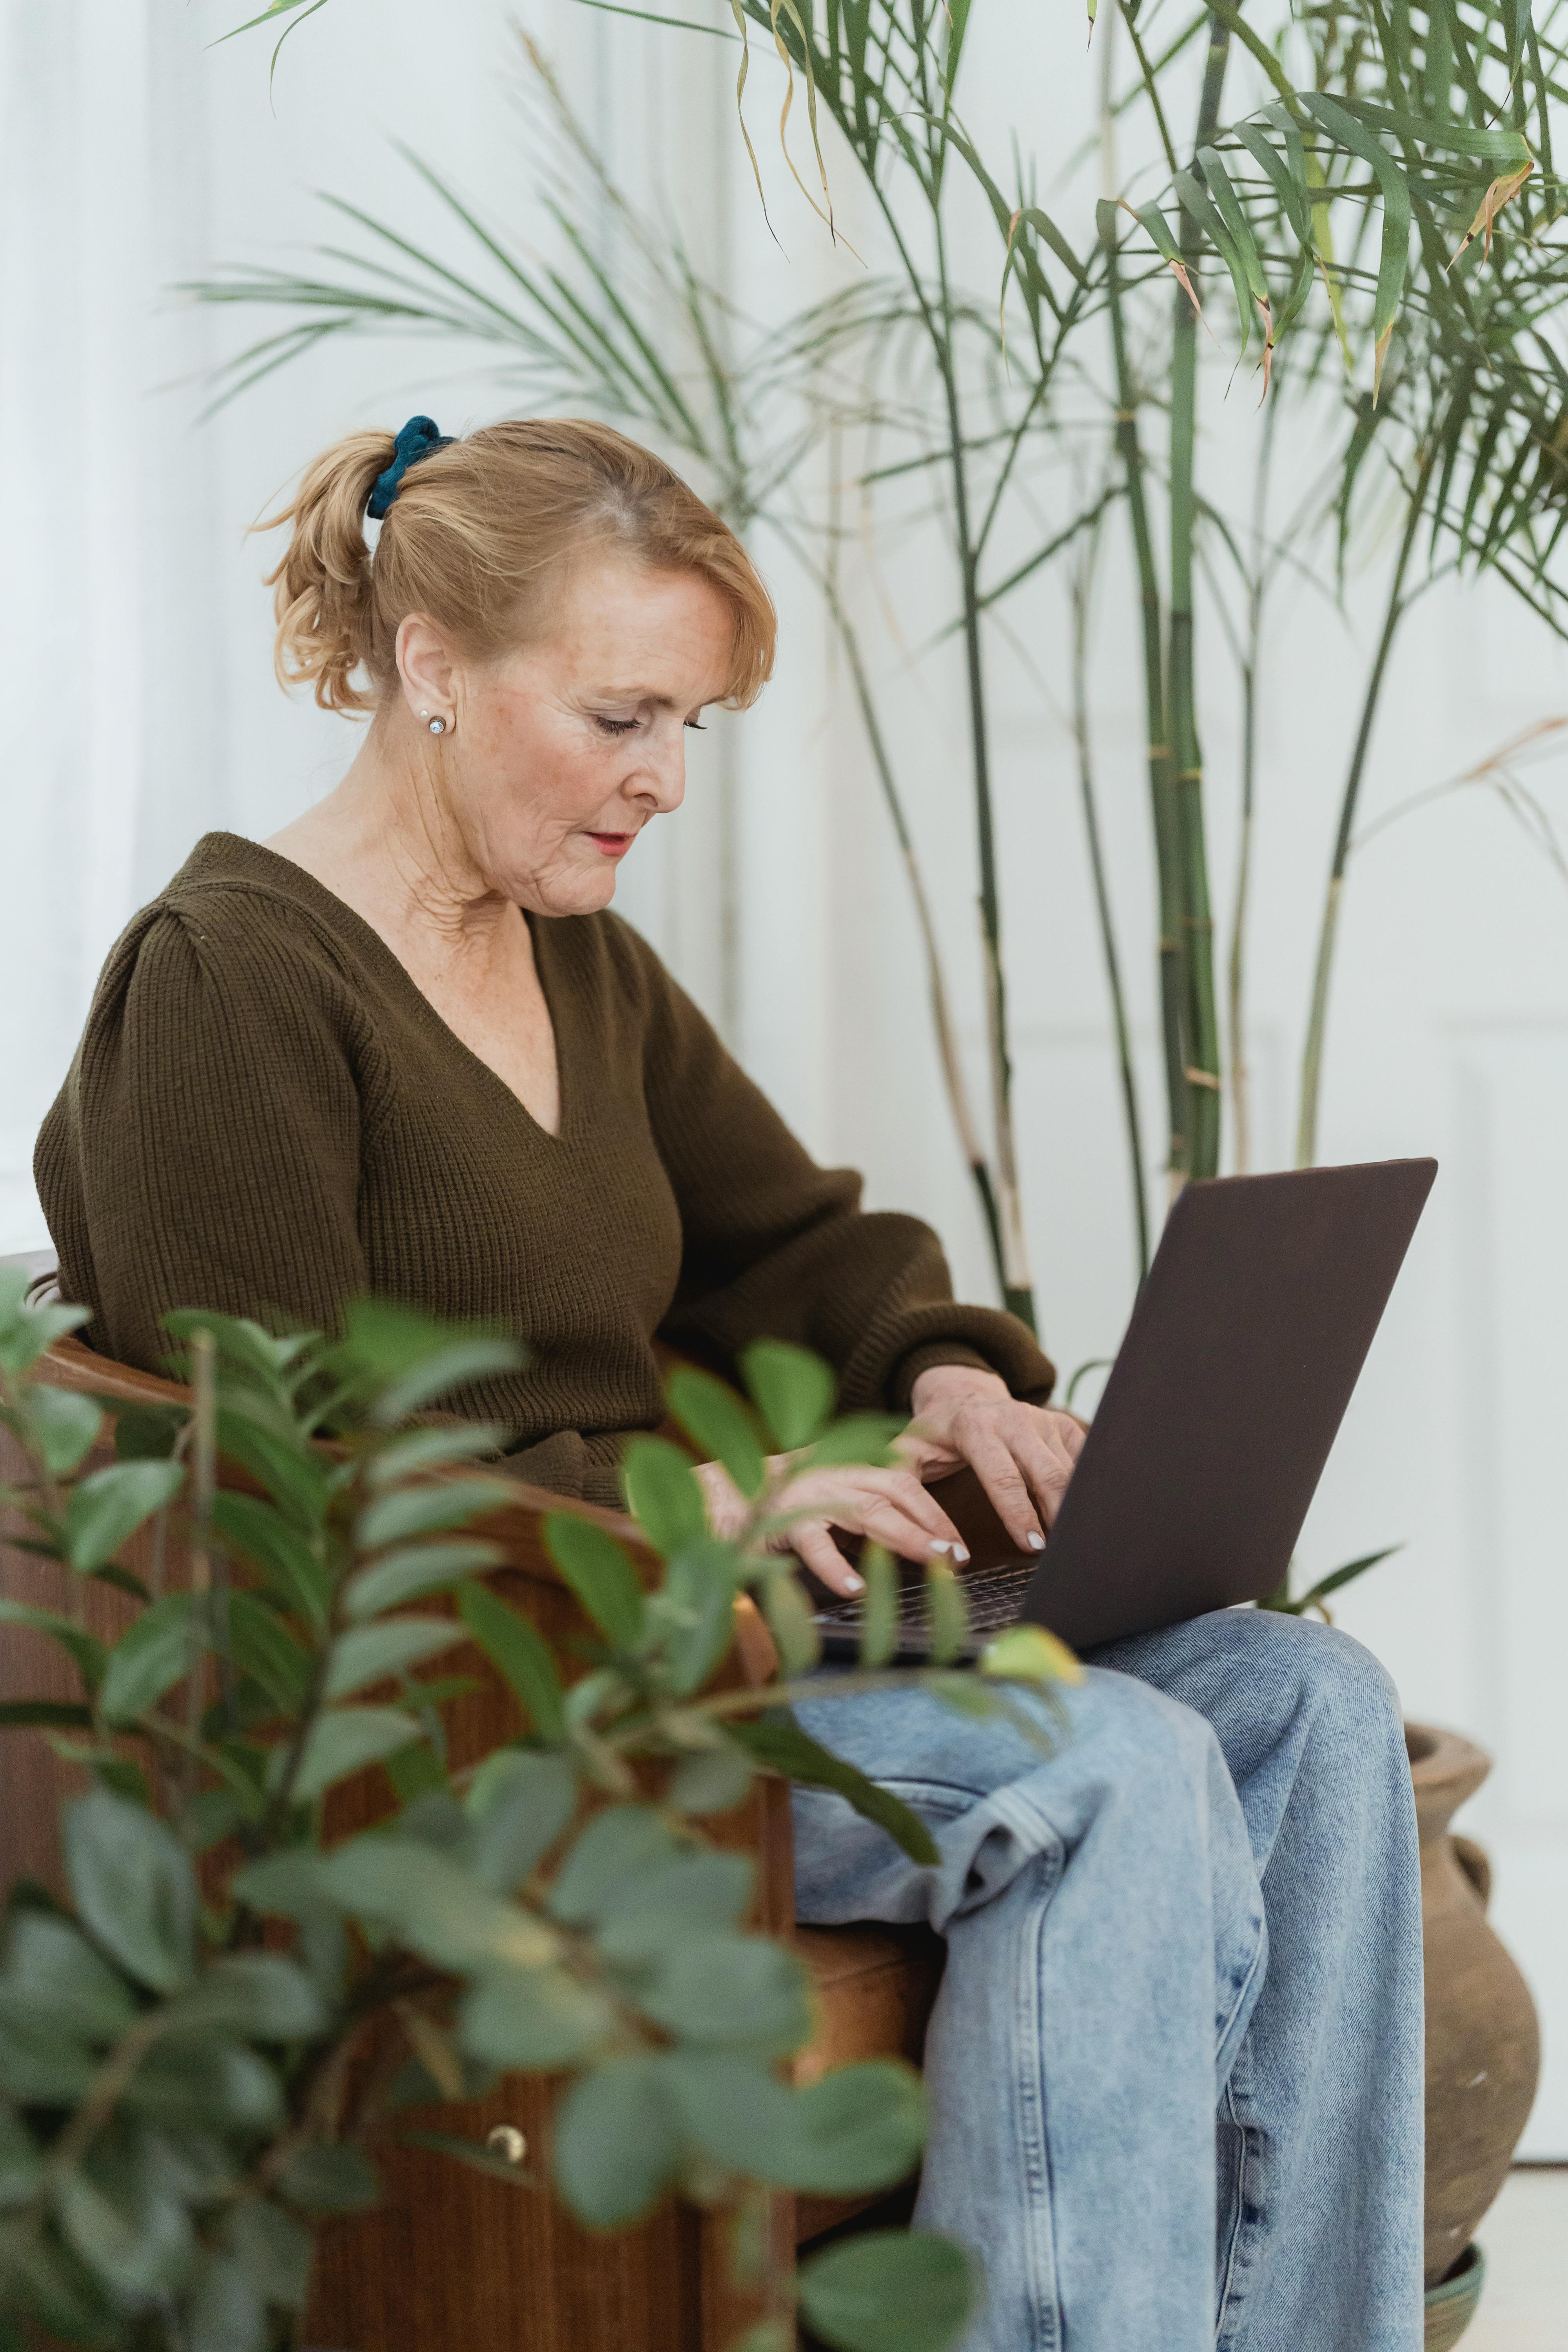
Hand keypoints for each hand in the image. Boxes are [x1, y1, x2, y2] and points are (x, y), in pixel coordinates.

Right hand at [693, 1455, 968, 1599]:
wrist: (719, 1496)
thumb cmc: (781, 1504)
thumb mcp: (829, 1500)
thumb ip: (864, 1510)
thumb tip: (915, 1538)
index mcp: (847, 1467)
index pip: (903, 1481)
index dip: (935, 1512)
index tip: (959, 1545)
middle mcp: (833, 1473)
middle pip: (896, 1490)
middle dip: (933, 1523)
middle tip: (959, 1558)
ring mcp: (809, 1493)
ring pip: (868, 1510)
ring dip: (906, 1537)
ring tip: (935, 1563)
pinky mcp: (782, 1519)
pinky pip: (815, 1543)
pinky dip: (836, 1566)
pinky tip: (855, 1589)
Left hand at [904, 1364, 1085, 1555]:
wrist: (960, 1397)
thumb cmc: (933, 1436)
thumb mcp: (906, 1454)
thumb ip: (903, 1489)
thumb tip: (917, 1534)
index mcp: (976, 1427)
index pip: (1003, 1477)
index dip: (1018, 1514)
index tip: (1030, 1546)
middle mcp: (1014, 1418)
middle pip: (1047, 1474)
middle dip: (1057, 1514)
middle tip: (1063, 1552)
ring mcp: (1042, 1419)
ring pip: (1070, 1469)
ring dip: (1074, 1505)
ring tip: (1075, 1539)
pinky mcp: (1061, 1423)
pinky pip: (1084, 1459)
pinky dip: (1087, 1487)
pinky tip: (1085, 1514)